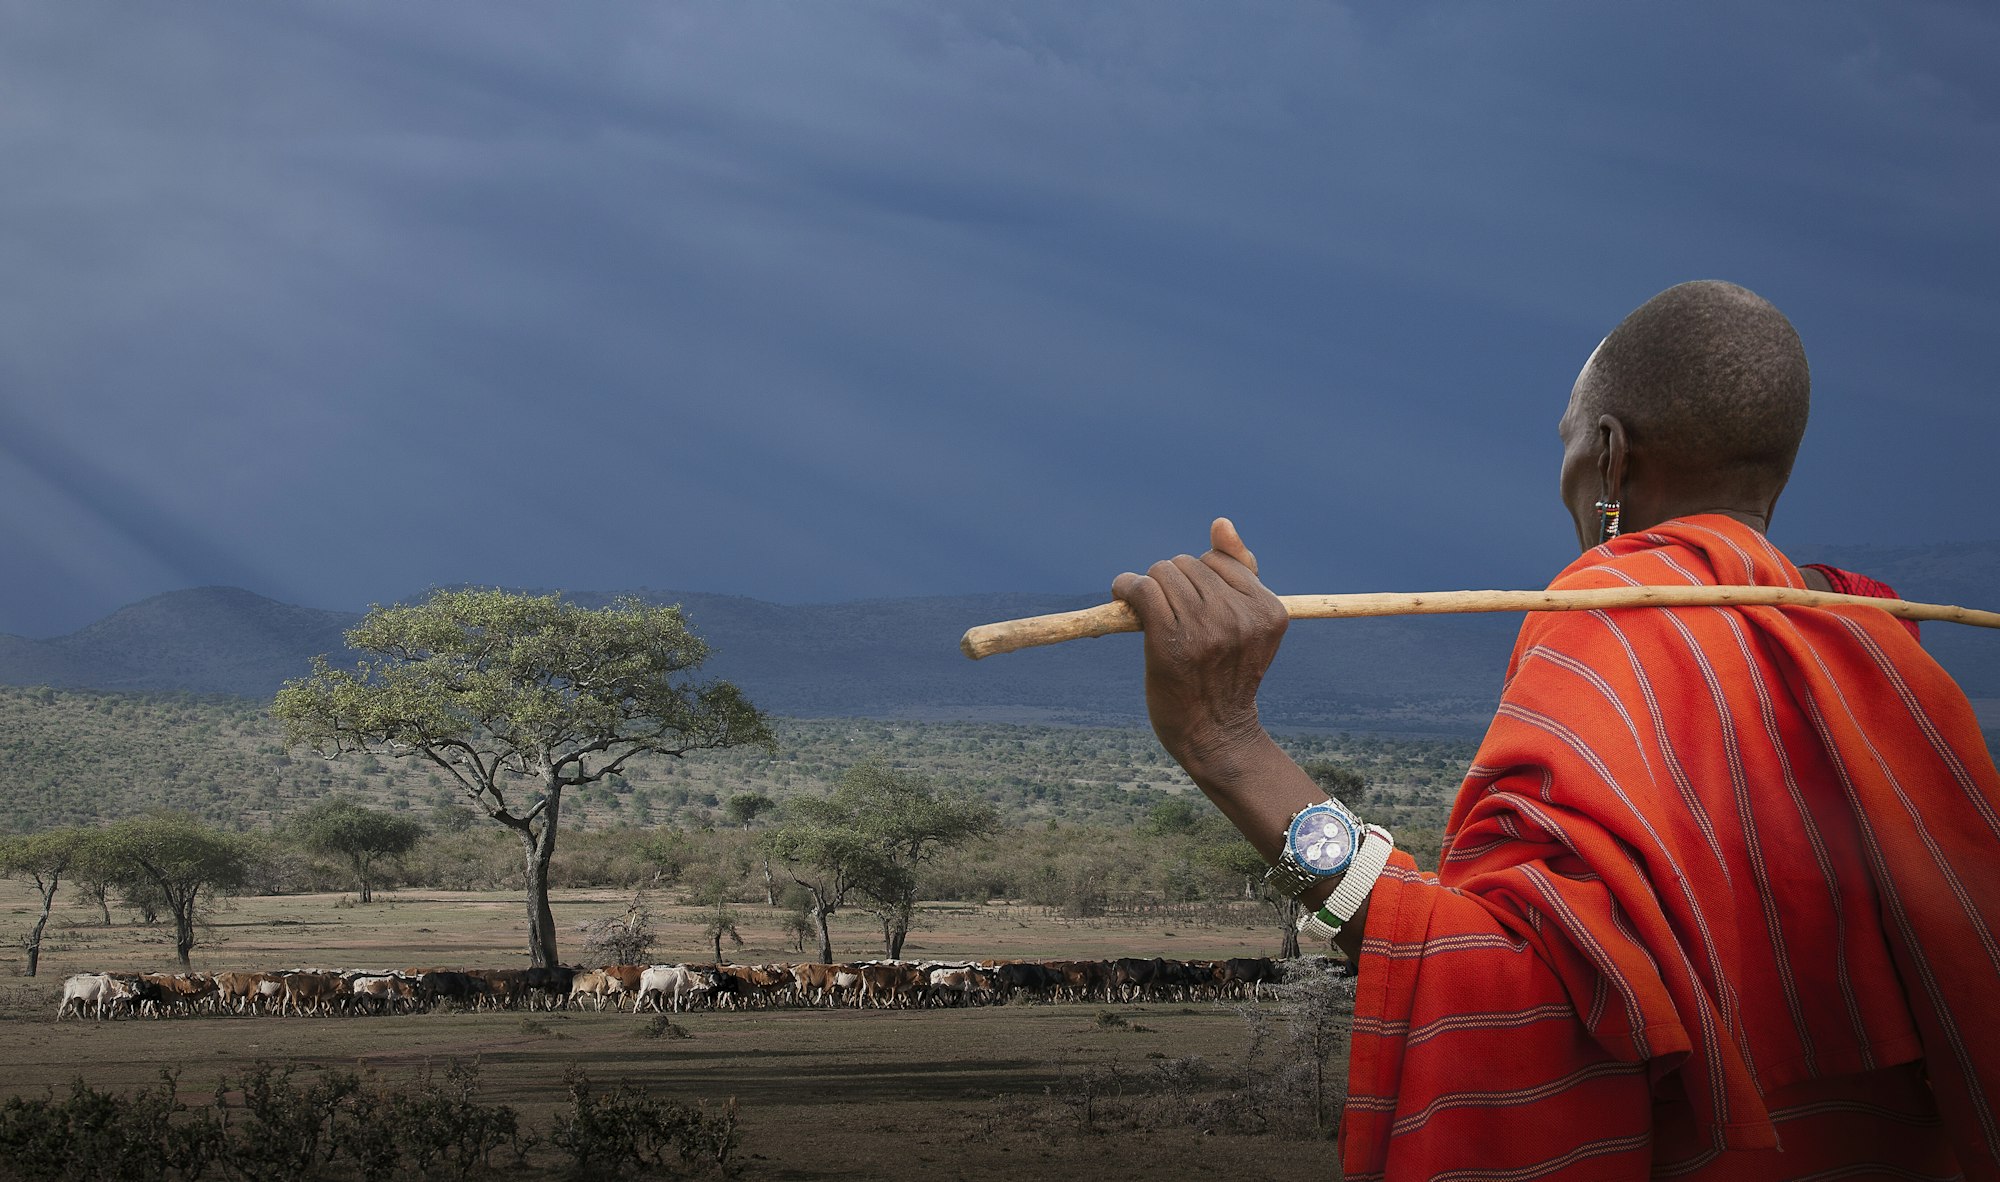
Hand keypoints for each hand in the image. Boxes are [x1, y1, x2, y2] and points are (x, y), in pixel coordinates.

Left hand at [1111, 518, 1288, 781]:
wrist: (1214, 732)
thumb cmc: (1227, 674)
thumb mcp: (1248, 623)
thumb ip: (1240, 570)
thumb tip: (1220, 523)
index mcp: (1268, 610)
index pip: (1219, 560)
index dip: (1197, 577)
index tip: (1189, 599)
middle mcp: (1241, 618)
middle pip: (1188, 565)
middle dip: (1171, 581)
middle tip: (1168, 611)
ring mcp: (1207, 632)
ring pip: (1163, 573)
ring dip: (1148, 585)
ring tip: (1147, 607)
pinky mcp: (1172, 644)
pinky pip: (1143, 590)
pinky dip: (1127, 587)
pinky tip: (1123, 595)